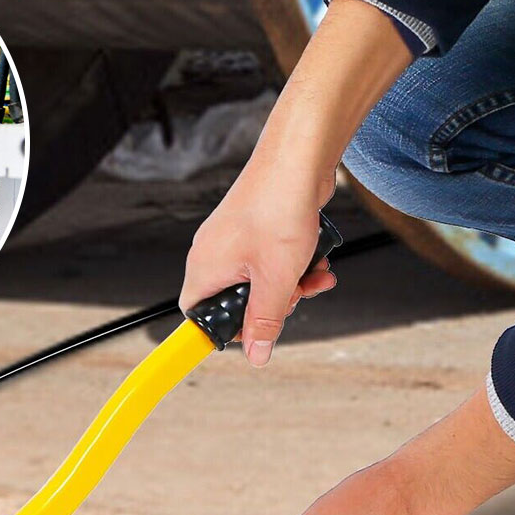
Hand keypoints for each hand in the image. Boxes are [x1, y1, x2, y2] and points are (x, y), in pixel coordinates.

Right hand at [179, 151, 336, 364]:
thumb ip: (265, 320)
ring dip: (291, 286)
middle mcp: (213, 256)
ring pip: (259, 283)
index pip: (198, 317)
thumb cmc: (279, 208)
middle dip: (272, 305)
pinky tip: (317, 260)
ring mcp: (235, 242)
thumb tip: (256, 356)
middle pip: (235, 302)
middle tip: (292, 296)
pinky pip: (271, 262)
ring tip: (314, 276)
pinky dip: (294, 266)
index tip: (252, 335)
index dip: (225, 331)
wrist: (298, 157)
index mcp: (205, 269)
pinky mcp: (255, 231)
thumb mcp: (276, 278)